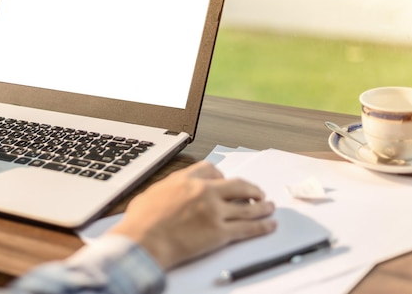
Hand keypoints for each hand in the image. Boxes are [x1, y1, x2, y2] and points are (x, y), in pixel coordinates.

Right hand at [109, 161, 275, 269]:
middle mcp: (204, 192)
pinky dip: (262, 227)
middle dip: (251, 189)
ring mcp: (214, 211)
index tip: (226, 181)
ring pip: (247, 207)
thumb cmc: (141, 221)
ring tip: (270, 207)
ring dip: (262, 207)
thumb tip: (168, 193)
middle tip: (257, 193)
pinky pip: (248, 228)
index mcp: (187, 179)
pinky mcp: (219, 233)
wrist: (143, 240)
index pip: (212, 170)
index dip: (222, 176)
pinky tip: (269, 225)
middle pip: (238, 185)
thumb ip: (167, 189)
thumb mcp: (151, 193)